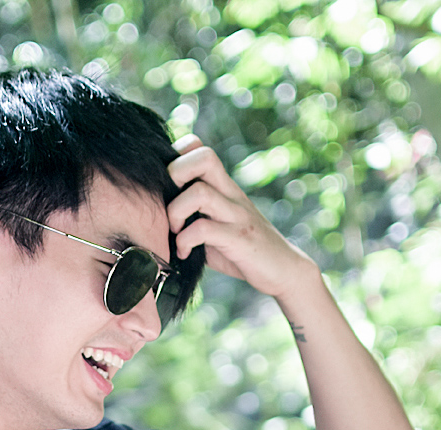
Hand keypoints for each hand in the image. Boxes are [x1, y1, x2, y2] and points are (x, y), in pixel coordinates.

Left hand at [166, 135, 317, 302]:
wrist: (283, 270)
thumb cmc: (242, 251)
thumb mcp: (215, 227)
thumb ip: (193, 215)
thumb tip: (157, 216)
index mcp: (224, 187)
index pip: (200, 148)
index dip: (177, 157)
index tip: (168, 187)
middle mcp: (231, 194)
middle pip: (203, 156)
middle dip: (174, 174)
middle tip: (167, 204)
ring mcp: (236, 214)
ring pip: (199, 192)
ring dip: (176, 212)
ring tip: (175, 233)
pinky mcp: (239, 238)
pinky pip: (203, 229)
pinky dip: (185, 242)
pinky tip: (184, 254)